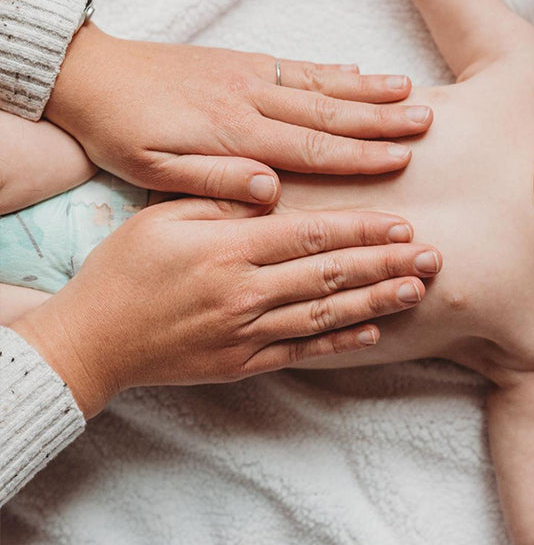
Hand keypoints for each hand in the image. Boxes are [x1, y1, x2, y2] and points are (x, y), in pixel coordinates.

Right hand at [10, 197, 441, 418]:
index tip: (402, 222)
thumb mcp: (162, 216)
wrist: (91, 341)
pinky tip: (376, 332)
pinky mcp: (243, 363)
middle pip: (330, 275)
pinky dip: (341, 343)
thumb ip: (219, 197)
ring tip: (418, 289)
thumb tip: (269, 182)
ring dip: (377, 301)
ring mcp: (246, 332)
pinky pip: (302, 352)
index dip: (361, 229)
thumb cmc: (125, 268)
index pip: (311, 235)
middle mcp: (244, 292)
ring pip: (326, 315)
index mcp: (228, 249)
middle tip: (432, 255)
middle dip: (385, 263)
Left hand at [44, 22, 432, 202]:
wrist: (86, 73)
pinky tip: (357, 69)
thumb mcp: (152, 170)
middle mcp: (251, 98)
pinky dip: (332, 68)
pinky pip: (296, 64)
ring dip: (367, 88)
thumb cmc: (119, 130)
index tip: (400, 158)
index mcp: (234, 132)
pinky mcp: (241, 61)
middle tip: (425, 121)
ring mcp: (249, 75)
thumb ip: (213, 179)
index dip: (359, 154)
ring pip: (320, 83)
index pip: (310, 146)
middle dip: (380, 118)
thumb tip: (269, 190)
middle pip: (328, 111)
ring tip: (409, 90)